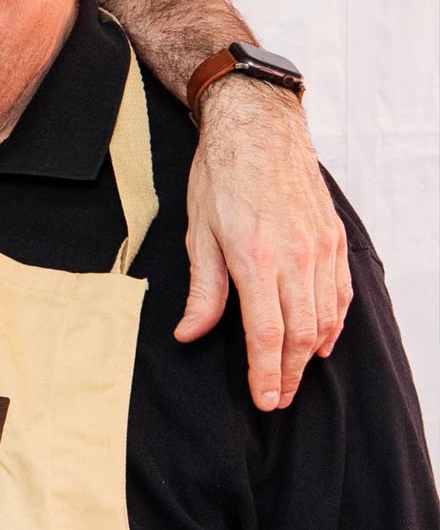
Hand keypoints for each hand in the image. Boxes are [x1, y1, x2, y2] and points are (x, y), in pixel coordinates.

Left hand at [175, 76, 351, 409]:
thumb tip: (189, 333)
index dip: (265, 373)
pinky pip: (340, 295)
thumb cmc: (220, 175)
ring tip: (294, 376)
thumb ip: (202, 290)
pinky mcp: (334, 241)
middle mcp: (296, 258)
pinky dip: (334, 324)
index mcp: (256, 259)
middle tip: (279, 399)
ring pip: (326, 320)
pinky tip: (323, 341)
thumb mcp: (198, 232)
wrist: (257, 129)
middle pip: (301, 335)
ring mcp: (321, 250)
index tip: (264, 400)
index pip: (266, 334)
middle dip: (290, 374)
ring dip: (312, 355)